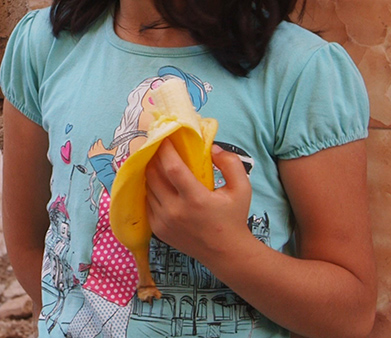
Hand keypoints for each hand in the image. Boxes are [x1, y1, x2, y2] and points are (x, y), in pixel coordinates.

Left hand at [144, 141, 252, 264]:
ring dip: (151, 173)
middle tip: (157, 146)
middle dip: (154, 158)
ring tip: (156, 162)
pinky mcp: (158, 229)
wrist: (226, 253)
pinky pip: (148, 202)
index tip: (164, 137)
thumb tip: (211, 148)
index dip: (165, 150)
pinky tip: (158, 183)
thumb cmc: (234, 218)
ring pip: (148, 188)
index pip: (172, 168)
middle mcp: (175, 211)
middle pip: (153, 175)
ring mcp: (164, 222)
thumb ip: (230, 164)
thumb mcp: (242, 189)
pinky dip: (151, 190)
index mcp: (196, 199)